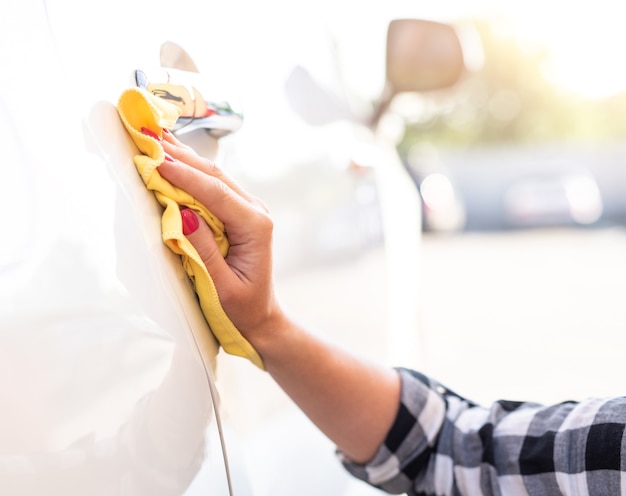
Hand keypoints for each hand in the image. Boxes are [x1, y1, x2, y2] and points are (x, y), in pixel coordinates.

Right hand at [157, 130, 399, 463]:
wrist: (259, 317)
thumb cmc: (241, 309)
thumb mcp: (221, 287)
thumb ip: (203, 250)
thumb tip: (182, 213)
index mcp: (255, 226)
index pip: (215, 193)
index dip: (185, 174)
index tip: (156, 158)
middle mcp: (255, 211)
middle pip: (214, 176)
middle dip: (181, 156)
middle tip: (148, 136)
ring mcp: (248, 209)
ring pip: (214, 176)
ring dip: (185, 158)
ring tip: (155, 137)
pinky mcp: (237, 213)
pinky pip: (212, 186)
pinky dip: (190, 171)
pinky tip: (173, 158)